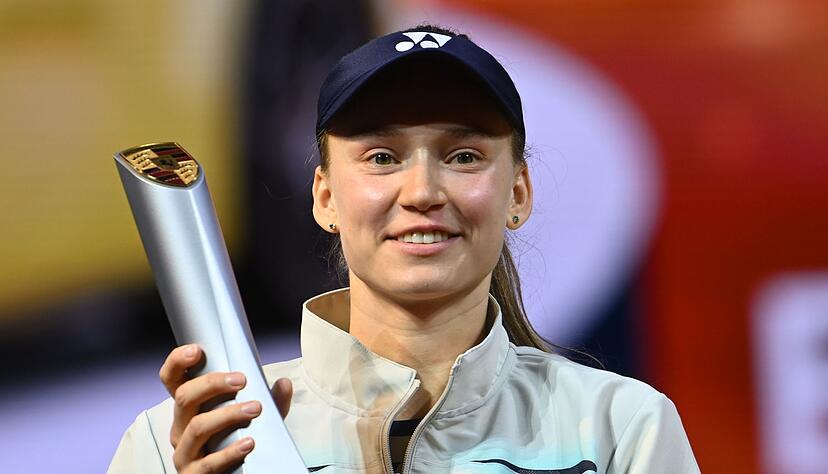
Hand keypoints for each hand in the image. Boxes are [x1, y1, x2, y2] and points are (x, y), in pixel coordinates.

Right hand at [159, 344, 293, 472]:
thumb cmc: (238, 443)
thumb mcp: (255, 419)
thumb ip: (270, 402)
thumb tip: (284, 384)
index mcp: (190, 409)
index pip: (172, 380)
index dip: (177, 362)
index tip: (196, 350)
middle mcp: (181, 428)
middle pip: (184, 398)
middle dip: (212, 384)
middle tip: (241, 380)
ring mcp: (184, 453)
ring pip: (197, 427)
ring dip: (227, 415)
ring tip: (254, 409)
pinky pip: (208, 463)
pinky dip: (230, 452)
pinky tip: (248, 443)